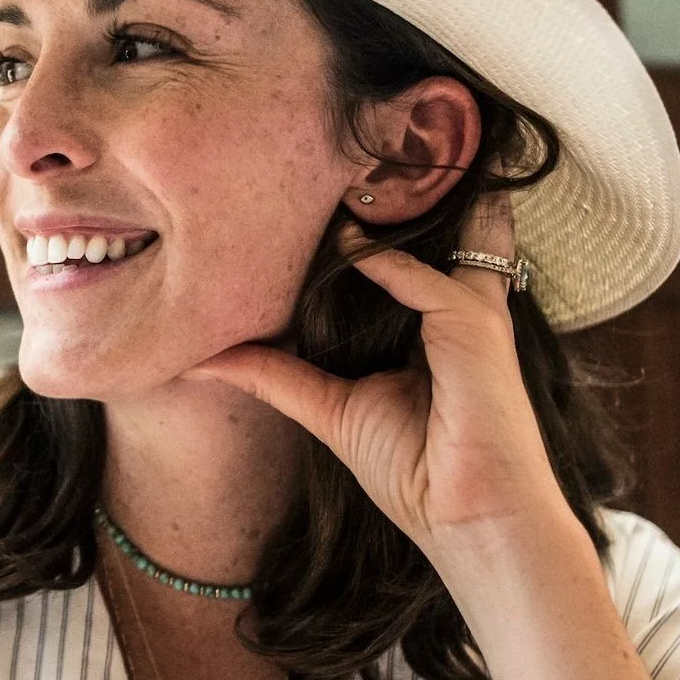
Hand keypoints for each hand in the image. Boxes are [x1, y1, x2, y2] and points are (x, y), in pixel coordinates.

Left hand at [187, 197, 576, 565]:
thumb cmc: (415, 472)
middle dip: (387, 189)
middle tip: (331, 160)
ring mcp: (469, 312)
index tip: (307, 193)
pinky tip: (345, 243)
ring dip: (390, 202)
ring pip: (430, 233)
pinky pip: (421, 277)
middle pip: (424, 226)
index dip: (361, 221)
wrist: (467, 519)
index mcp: (432, 322)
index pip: (401, 251)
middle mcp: (454, 307)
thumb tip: (204, 360)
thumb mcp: (329, 411)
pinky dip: (382, 262)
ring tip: (342, 169)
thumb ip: (276, 377)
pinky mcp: (475, 326)